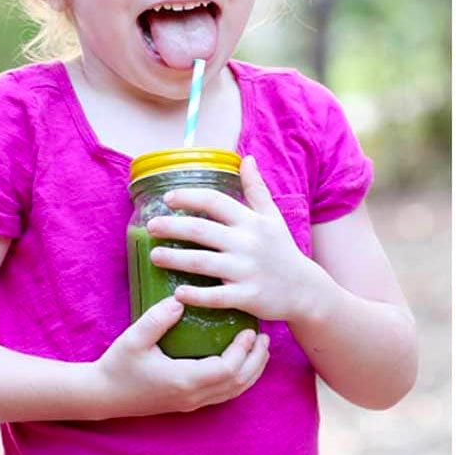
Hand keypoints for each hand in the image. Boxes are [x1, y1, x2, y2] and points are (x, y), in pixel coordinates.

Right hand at [92, 297, 269, 416]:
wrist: (103, 396)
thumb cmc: (117, 365)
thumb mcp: (134, 338)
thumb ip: (157, 319)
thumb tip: (181, 300)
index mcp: (183, 380)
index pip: (226, 369)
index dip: (243, 351)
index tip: (250, 330)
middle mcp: (192, 395)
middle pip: (238, 382)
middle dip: (256, 360)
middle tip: (264, 337)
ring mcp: (192, 403)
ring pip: (234, 391)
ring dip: (252, 371)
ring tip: (260, 348)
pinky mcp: (189, 403)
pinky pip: (224, 394)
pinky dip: (240, 379)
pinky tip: (242, 363)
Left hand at [146, 155, 328, 323]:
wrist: (305, 290)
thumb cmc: (283, 251)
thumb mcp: (273, 217)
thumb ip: (256, 189)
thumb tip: (246, 158)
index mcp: (251, 222)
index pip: (216, 201)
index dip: (190, 197)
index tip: (168, 198)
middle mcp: (247, 243)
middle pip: (202, 230)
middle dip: (173, 227)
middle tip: (150, 226)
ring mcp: (246, 270)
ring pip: (203, 262)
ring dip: (175, 259)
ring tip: (154, 256)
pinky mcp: (247, 296)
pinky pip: (216, 296)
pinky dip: (196, 295)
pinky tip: (178, 293)